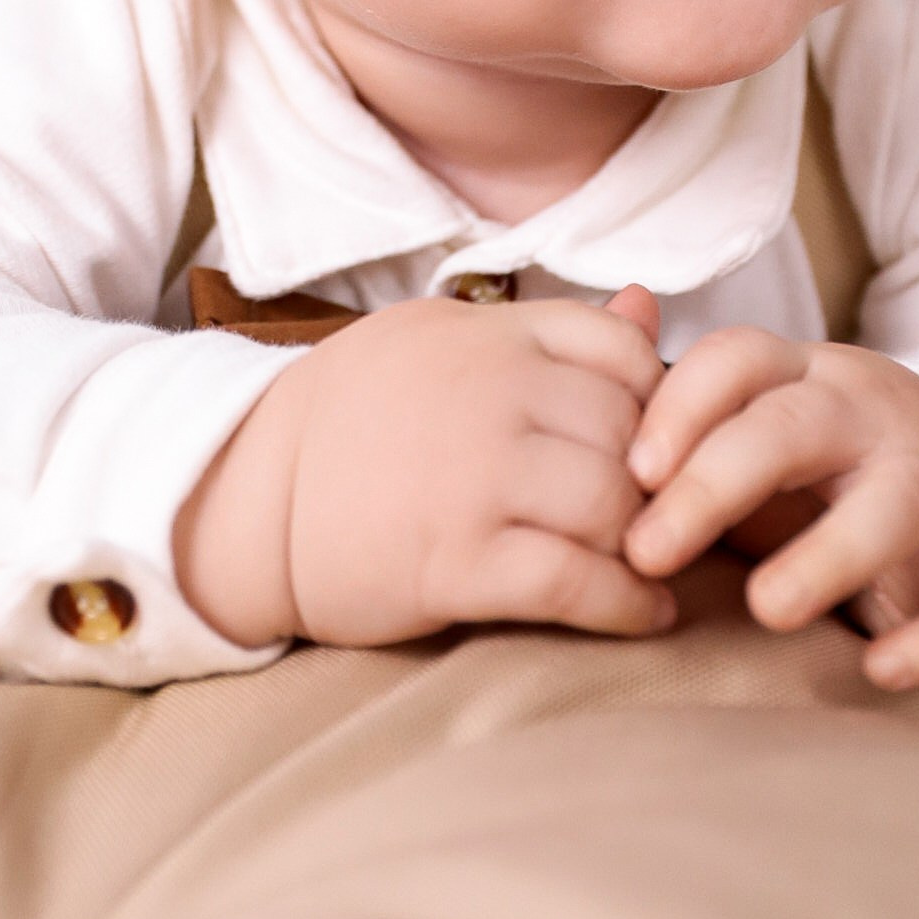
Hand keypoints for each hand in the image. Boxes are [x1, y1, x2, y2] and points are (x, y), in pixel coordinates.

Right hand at [175, 285, 674, 649]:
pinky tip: (646, 614)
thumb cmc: (354, 415)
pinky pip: (575, 582)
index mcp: (490, 334)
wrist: (246, 492)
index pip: (625, 351)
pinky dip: (627, 606)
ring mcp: (474, 476)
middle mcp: (491, 393)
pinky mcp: (455, 560)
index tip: (657, 445)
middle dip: (662, 482)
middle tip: (672, 519)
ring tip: (655, 566)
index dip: (661, 403)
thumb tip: (649, 303)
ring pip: (615, 505)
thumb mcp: (445, 339)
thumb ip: (549, 331)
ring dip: (650, 545)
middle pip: (631, 433)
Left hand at [622, 330, 918, 690]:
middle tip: (646, 551)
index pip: (738, 357)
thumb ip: (687, 392)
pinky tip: (879, 669)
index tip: (629, 474)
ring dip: (827, 556)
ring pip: (895, 503)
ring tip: (767, 608)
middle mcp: (874, 419)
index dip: (679, 407)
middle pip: (793, 426)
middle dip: (716, 481)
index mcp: (809, 378)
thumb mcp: (766, 421)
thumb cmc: (834, 468)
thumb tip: (615, 310)